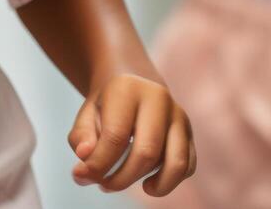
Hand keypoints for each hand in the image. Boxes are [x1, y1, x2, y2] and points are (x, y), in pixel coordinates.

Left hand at [68, 74, 194, 196]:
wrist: (132, 84)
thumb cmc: (106, 106)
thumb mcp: (85, 114)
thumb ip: (81, 137)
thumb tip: (86, 156)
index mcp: (128, 88)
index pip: (115, 136)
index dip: (98, 164)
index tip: (82, 175)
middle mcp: (159, 98)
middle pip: (146, 152)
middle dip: (121, 179)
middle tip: (103, 184)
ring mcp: (178, 115)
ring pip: (176, 163)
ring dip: (152, 186)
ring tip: (129, 186)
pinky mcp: (189, 132)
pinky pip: (187, 166)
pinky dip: (169, 182)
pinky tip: (148, 182)